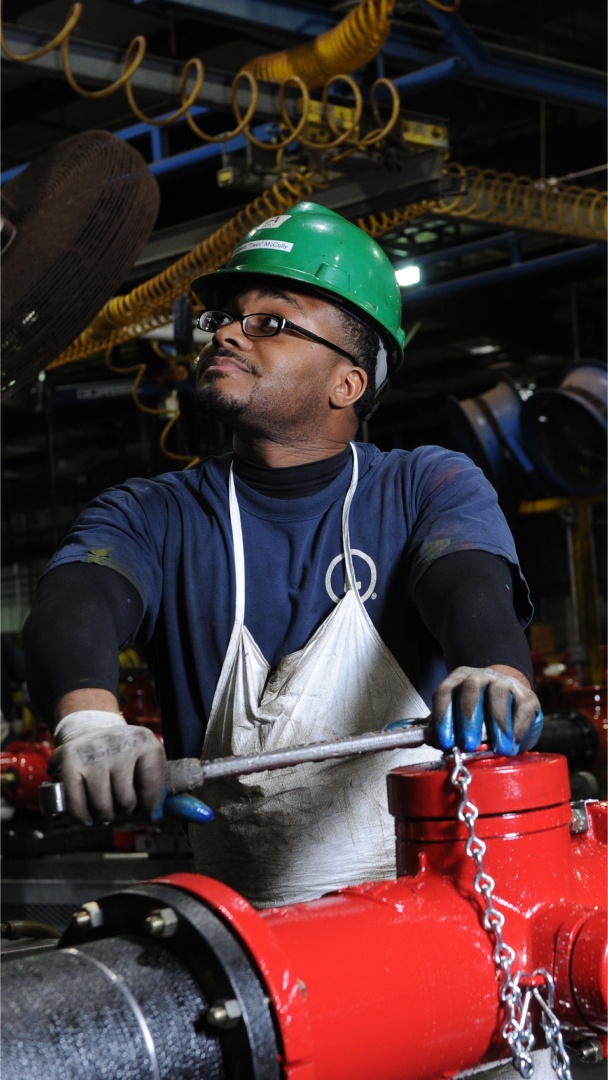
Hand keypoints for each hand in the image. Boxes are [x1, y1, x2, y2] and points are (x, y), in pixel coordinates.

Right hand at [49, 716, 165, 823]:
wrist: (89, 733)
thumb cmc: (122, 756)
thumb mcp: (144, 760)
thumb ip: (154, 785)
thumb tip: (152, 815)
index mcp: (143, 740)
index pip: (151, 784)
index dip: (149, 804)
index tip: (146, 810)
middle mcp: (117, 742)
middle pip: (126, 801)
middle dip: (125, 811)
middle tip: (123, 806)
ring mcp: (92, 752)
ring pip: (102, 807)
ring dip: (105, 815)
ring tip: (106, 808)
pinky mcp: (68, 761)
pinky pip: (77, 806)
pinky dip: (82, 816)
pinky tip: (88, 815)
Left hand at [432, 666, 542, 755]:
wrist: (508, 698)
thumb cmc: (477, 713)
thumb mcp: (456, 718)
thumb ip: (442, 729)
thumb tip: (423, 741)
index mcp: (457, 681)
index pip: (444, 692)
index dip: (442, 716)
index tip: (445, 742)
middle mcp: (479, 677)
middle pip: (470, 690)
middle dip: (468, 719)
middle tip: (469, 744)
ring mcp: (503, 683)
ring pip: (498, 694)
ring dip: (498, 723)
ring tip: (499, 749)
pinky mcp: (526, 695)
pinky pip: (523, 706)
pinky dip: (518, 725)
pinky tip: (514, 741)